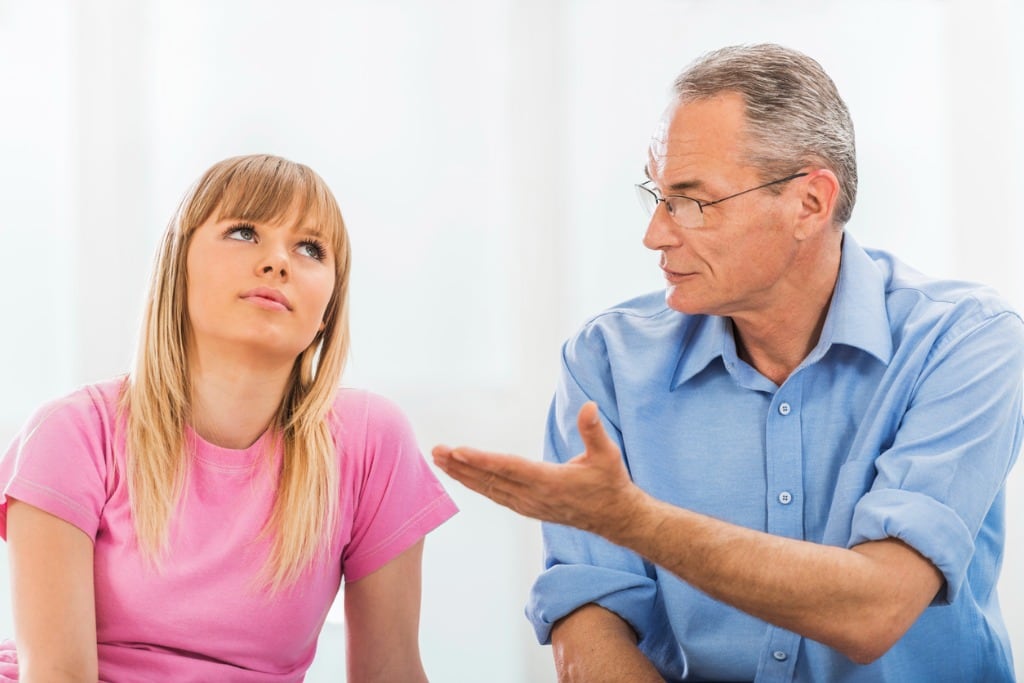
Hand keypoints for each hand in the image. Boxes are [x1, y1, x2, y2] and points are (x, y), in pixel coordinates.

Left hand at [432, 402, 646, 535]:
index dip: (482, 460)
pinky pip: (495, 495)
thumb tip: (589, 406)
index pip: (509, 468)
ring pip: (489, 489)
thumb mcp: (608, 455)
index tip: (458, 451)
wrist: (614, 517)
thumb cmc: (610, 483)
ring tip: (440, 461)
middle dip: (461, 465)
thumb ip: (594, 431)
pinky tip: (462, 476)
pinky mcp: (527, 508)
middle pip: (491, 479)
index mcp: (550, 482)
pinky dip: (475, 485)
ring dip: (463, 475)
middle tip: (436, 452)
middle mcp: (534, 496)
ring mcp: (529, 505)